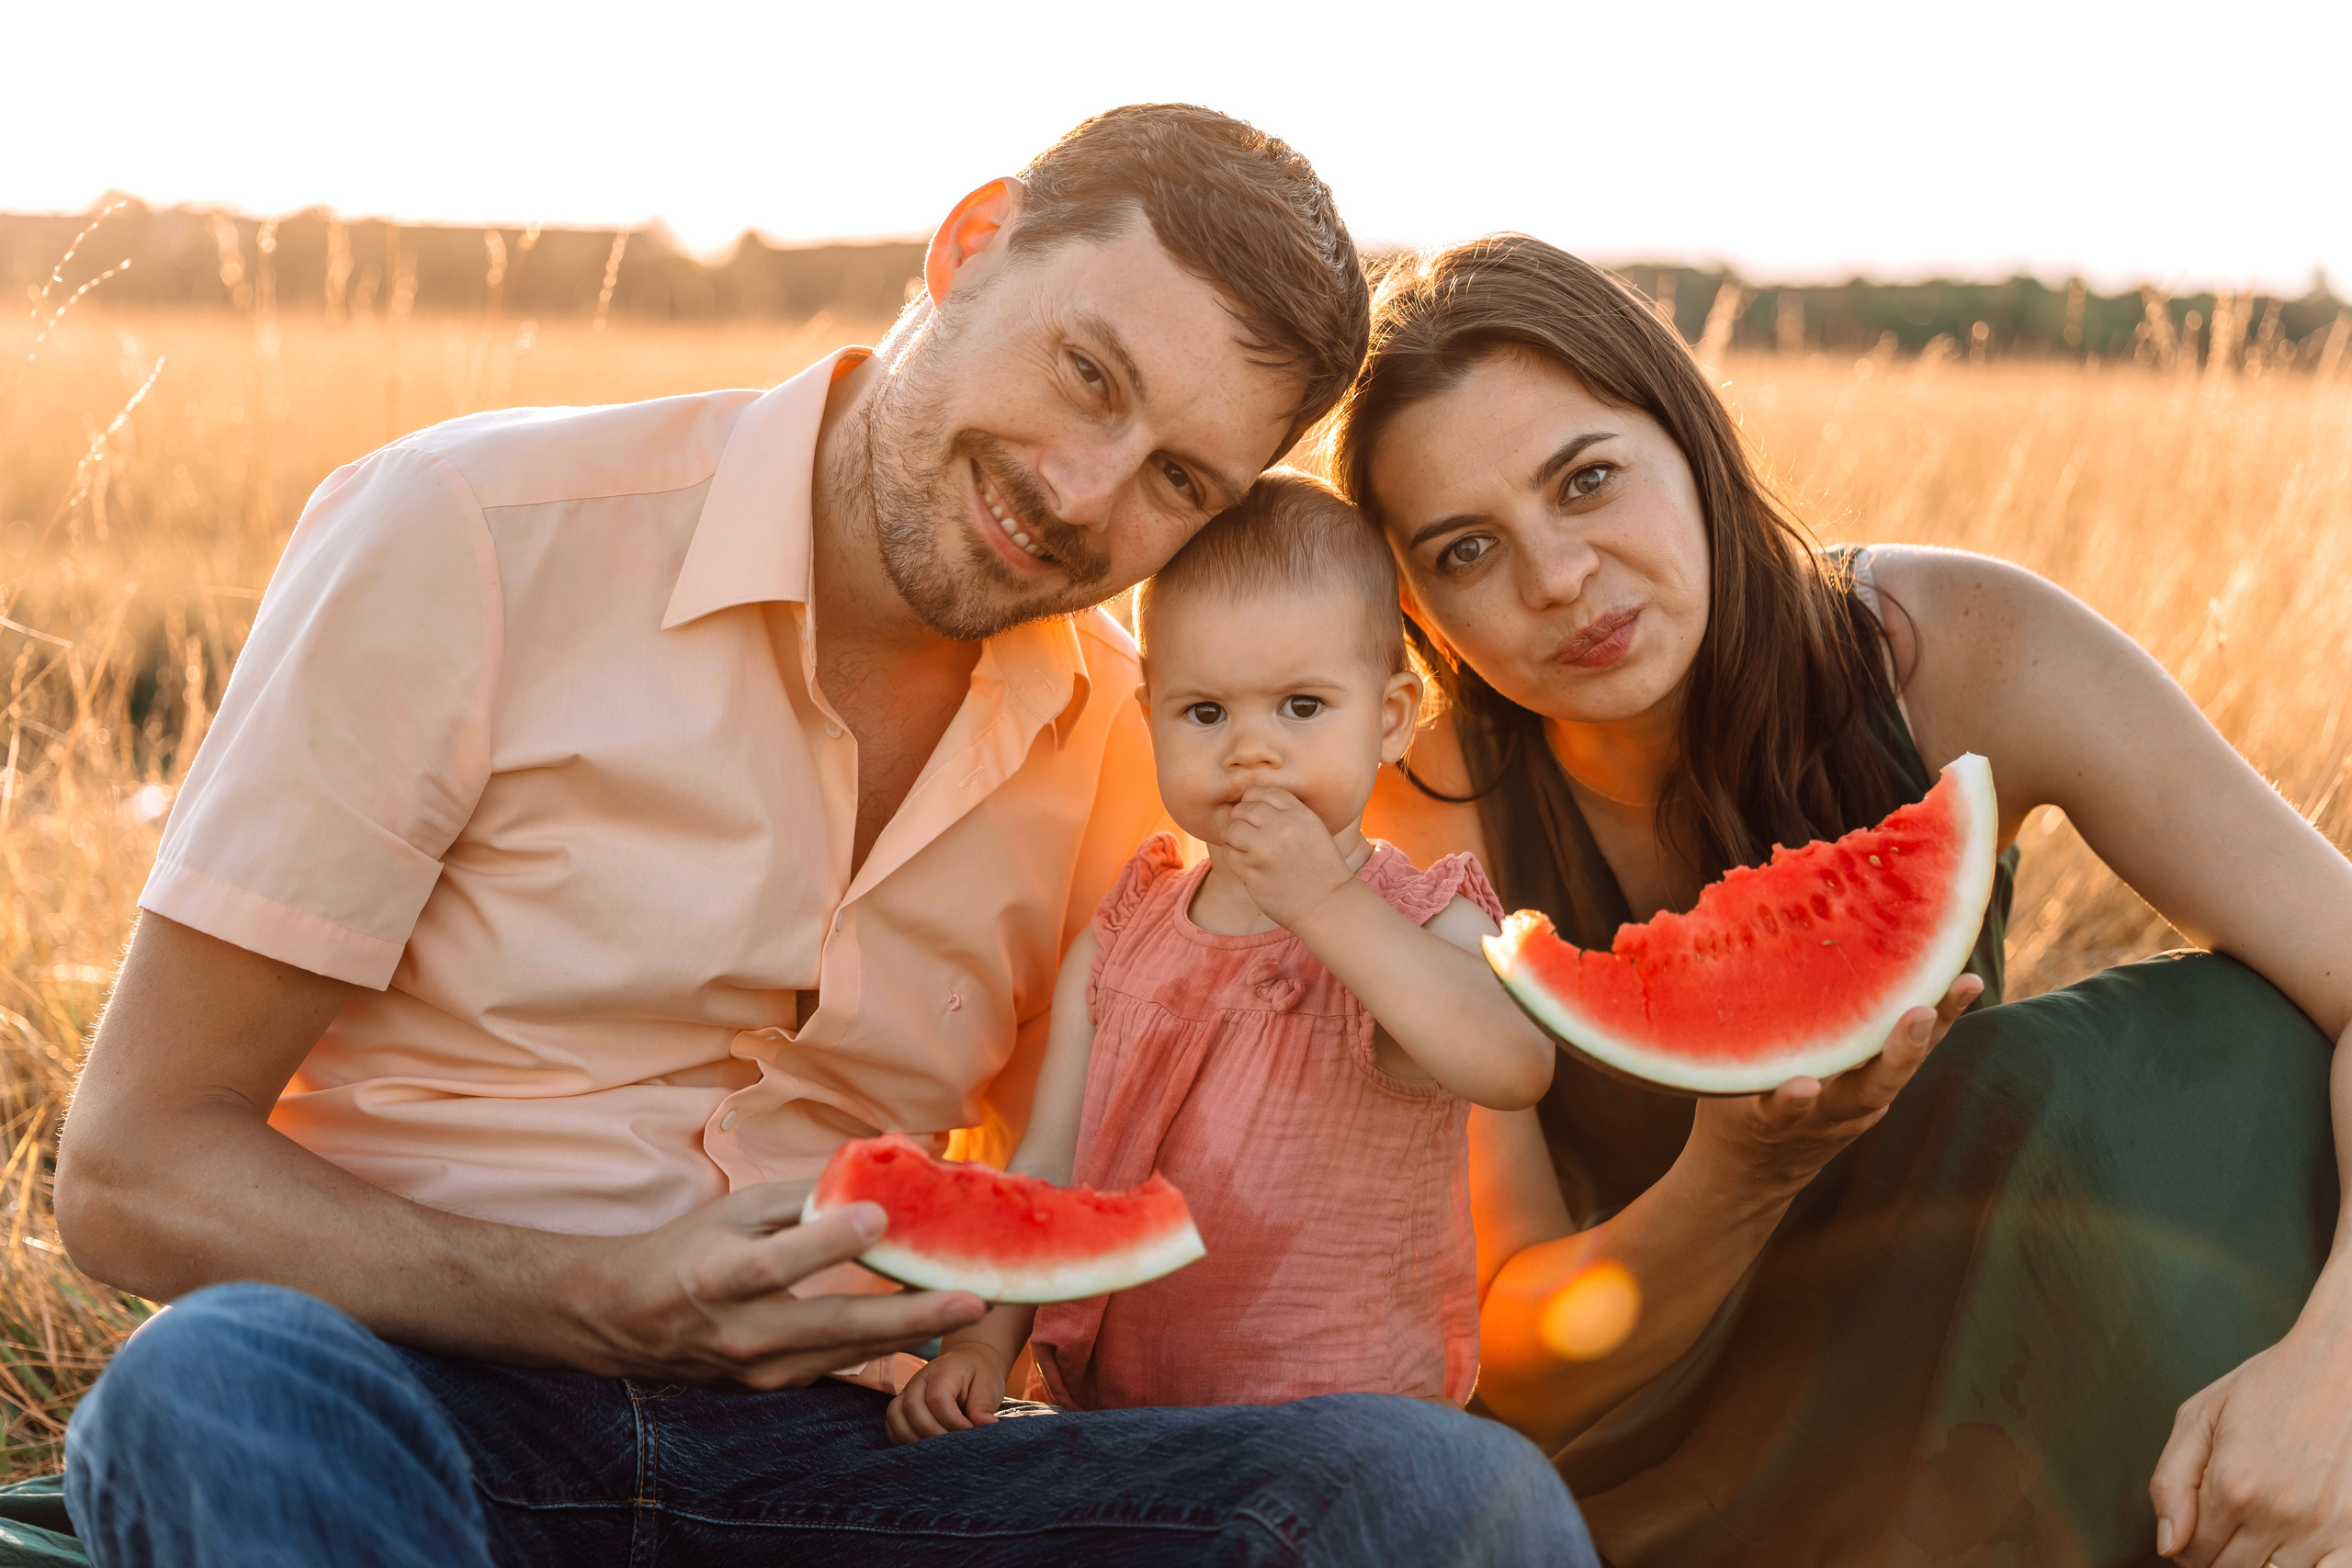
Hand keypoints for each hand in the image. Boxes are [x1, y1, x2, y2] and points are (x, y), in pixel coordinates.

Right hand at [581, 1181, 984, 1387]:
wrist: (625, 1321)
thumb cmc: (687, 1250)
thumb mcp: (734, 1211)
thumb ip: (803, 1200)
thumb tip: (876, 1174)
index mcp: (720, 1276)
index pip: (778, 1262)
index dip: (827, 1241)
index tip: (879, 1217)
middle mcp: (740, 1332)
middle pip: (831, 1326)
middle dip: (907, 1315)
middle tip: (970, 1299)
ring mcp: (757, 1370)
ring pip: (846, 1354)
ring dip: (911, 1332)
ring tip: (968, 1306)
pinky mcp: (771, 1388)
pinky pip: (837, 1367)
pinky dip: (883, 1347)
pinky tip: (928, 1327)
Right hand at [884, 1342, 1012, 1444]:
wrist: (968, 1362)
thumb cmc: (979, 1375)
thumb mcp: (989, 1384)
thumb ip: (983, 1405)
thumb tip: (987, 1425)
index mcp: (942, 1371)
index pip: (938, 1399)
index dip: (952, 1422)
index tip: (970, 1433)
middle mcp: (919, 1380)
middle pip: (912, 1409)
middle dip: (933, 1433)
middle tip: (954, 1446)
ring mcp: (907, 1392)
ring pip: (895, 1417)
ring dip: (913, 1439)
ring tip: (938, 1451)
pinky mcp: (901, 1405)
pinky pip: (891, 1424)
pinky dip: (902, 1439)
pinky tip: (923, 1449)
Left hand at [1216, 785, 1354, 928]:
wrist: (1326, 905)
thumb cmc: (1321, 869)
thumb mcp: (1314, 830)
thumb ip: (1288, 815)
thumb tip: (1254, 804)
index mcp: (1299, 814)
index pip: (1263, 792)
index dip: (1253, 801)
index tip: (1253, 813)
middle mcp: (1281, 827)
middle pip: (1243, 809)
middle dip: (1240, 818)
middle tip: (1245, 832)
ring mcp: (1264, 849)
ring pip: (1231, 828)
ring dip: (1231, 836)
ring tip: (1240, 846)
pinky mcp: (1252, 871)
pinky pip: (1229, 853)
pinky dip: (1232, 856)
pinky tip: (1244, 863)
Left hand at [1686, 974, 1983, 1211]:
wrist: (1740, 1171)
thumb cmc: (1782, 1091)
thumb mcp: (1818, 1057)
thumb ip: (1836, 1015)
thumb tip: (1843, 929)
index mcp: (1864, 1070)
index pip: (1912, 1037)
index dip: (1944, 1012)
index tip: (1969, 979)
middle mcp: (1851, 1095)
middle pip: (1893, 1070)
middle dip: (1916, 1041)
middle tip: (1927, 1009)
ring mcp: (1815, 1112)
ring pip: (1855, 1094)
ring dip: (1878, 1067)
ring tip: (1895, 1034)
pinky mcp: (1767, 1123)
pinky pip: (1781, 1111)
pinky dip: (1792, 1100)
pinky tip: (1800, 1086)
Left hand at [2150, 1297, 2351, 1566]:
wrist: (2340, 1366)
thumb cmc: (2270, 1386)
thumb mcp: (2200, 1417)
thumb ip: (2172, 1483)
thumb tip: (2166, 1545)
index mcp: (2232, 1485)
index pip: (2192, 1554)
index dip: (2188, 1545)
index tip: (2198, 1527)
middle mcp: (2277, 1513)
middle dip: (2219, 1554)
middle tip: (2228, 1524)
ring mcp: (2321, 1528)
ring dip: (2259, 1562)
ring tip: (2261, 1528)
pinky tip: (2294, 1550)